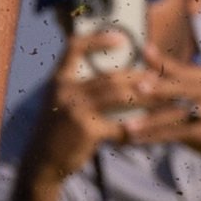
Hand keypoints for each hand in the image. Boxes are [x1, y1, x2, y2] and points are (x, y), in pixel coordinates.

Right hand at [20, 51, 160, 186]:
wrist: (41, 162)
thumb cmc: (56, 131)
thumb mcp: (59, 102)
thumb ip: (78, 89)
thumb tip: (112, 78)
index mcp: (59, 80)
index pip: (75, 47)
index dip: (98, 39)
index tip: (121, 38)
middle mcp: (66, 90)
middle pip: (108, 75)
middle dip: (135, 75)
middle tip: (155, 76)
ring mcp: (76, 109)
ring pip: (117, 96)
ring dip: (141, 96)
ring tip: (159, 97)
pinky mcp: (86, 130)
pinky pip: (118, 125)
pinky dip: (133, 127)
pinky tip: (146, 128)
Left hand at [118, 50, 200, 180]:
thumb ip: (180, 88)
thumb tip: (145, 77)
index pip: (184, 68)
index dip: (163, 60)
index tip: (144, 50)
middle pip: (182, 87)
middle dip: (158, 86)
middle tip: (135, 85)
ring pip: (178, 114)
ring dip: (151, 121)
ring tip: (129, 126)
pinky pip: (180, 134)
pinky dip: (157, 138)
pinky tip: (140, 141)